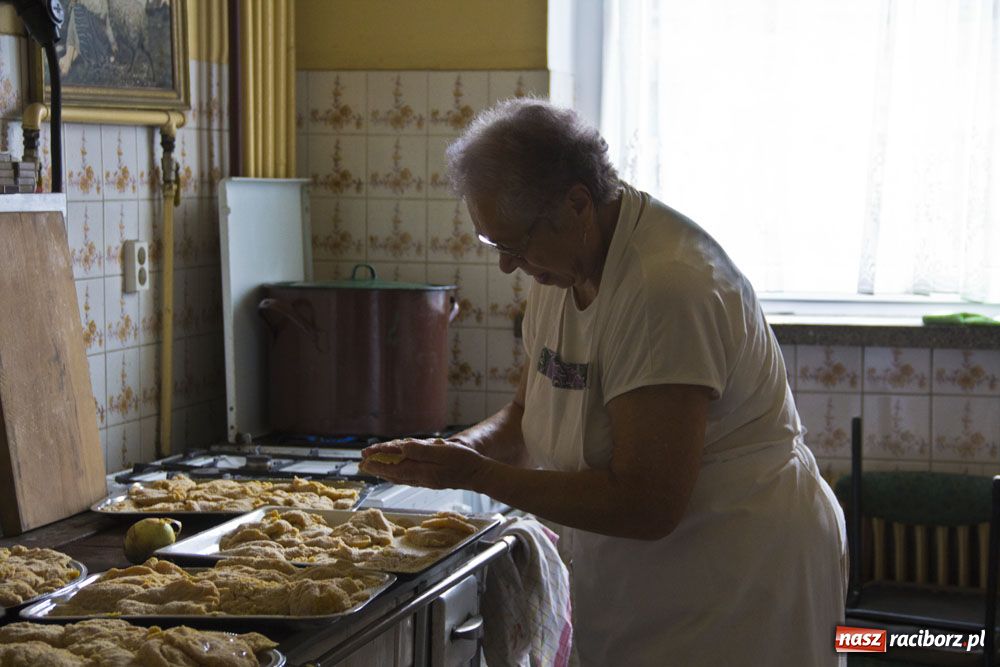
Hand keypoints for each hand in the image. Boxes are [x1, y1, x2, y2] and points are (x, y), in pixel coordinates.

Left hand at [359, 438, 489, 491]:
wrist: (479, 474)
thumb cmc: (464, 461)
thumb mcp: (443, 452)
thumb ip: (422, 450)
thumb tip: (402, 447)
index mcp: (422, 471)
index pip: (394, 466)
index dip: (378, 462)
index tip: (365, 459)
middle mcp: (421, 478)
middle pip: (394, 473)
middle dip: (377, 468)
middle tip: (362, 463)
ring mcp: (426, 480)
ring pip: (400, 476)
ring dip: (385, 471)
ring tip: (373, 467)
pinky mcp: (431, 479)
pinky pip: (408, 476)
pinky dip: (397, 473)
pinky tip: (395, 472)